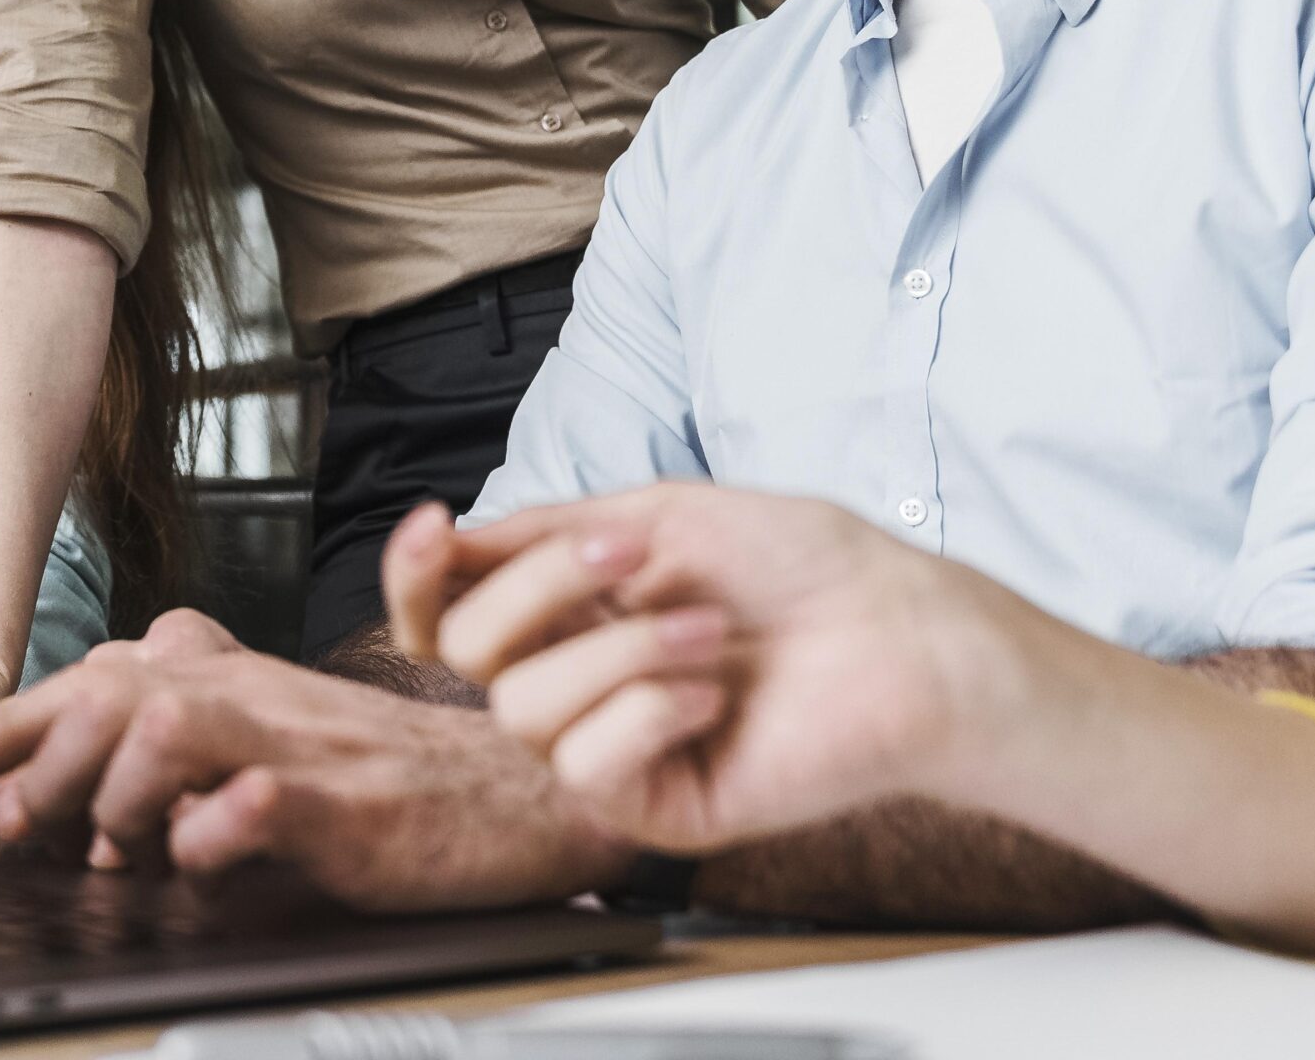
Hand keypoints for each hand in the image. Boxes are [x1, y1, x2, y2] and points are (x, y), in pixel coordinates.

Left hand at [0, 608, 632, 910]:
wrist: (520, 786)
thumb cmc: (394, 773)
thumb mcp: (281, 731)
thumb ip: (197, 717)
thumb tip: (99, 726)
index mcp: (232, 679)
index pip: (96, 677)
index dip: (10, 726)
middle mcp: (255, 695)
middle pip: (111, 690)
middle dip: (24, 753)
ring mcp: (298, 745)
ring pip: (167, 730)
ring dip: (106, 793)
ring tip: (94, 851)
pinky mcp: (345, 806)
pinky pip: (259, 802)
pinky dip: (212, 832)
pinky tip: (193, 860)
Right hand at [388, 487, 1041, 855]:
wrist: (899, 637)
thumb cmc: (804, 568)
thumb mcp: (662, 511)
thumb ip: (547, 529)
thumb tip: (452, 537)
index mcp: (572, 604)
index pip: (447, 604)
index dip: (415, 572)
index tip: (435, 527)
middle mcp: (579, 674)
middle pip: (465, 645)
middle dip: (544, 585)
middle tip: (636, 555)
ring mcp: (611, 743)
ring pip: (522, 704)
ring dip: (622, 646)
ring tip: (707, 633)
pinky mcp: (650, 803)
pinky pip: (584, 765)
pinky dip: (646, 710)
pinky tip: (710, 696)